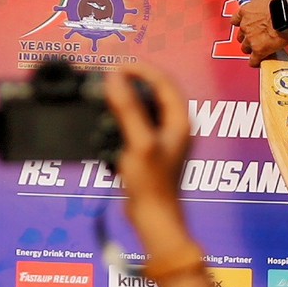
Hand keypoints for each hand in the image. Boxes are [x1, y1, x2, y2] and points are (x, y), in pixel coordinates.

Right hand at [101, 63, 192, 231]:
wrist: (153, 217)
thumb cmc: (152, 184)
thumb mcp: (139, 142)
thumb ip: (127, 109)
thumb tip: (114, 79)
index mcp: (180, 120)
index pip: (163, 81)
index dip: (139, 69)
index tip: (116, 68)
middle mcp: (176, 125)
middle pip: (155, 90)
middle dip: (132, 80)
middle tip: (109, 77)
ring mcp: (164, 137)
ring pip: (145, 105)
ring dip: (126, 97)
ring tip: (107, 93)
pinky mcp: (151, 148)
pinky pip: (137, 122)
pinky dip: (123, 115)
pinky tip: (108, 120)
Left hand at [235, 0, 287, 60]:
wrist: (287, 13)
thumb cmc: (280, 2)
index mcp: (246, 12)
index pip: (236, 20)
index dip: (241, 23)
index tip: (245, 24)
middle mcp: (245, 26)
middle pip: (240, 36)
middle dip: (246, 37)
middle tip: (255, 37)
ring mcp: (251, 39)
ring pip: (245, 48)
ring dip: (250, 49)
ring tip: (258, 50)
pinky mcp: (259, 50)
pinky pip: (253, 60)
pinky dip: (255, 62)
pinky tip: (258, 62)